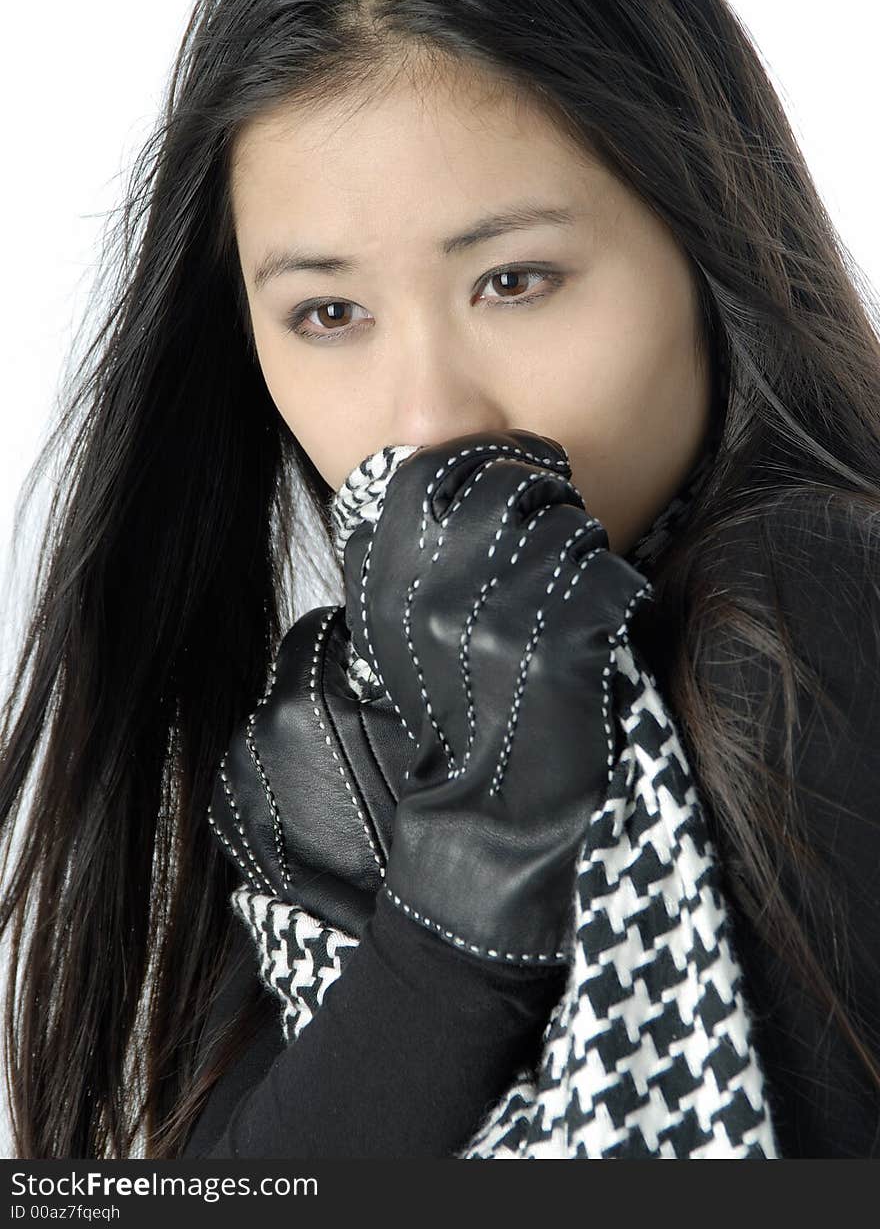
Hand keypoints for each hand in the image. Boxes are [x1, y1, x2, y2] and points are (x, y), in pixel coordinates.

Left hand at [208, 604, 414, 937]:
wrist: (411, 936)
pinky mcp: (231, 825)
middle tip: (373, 725)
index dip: (350, 638)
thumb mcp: (430, 731)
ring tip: (351, 776)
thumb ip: (394, 673)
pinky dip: (286, 779)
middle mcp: (254, 739)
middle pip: (295, 682)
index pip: (316, 631)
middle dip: (330, 692)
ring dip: (306, 736)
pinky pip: (258, 775)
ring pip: (274, 730)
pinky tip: (325, 807)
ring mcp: (236, 787)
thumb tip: (379, 643)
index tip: (371, 656)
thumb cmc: (429, 830)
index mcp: (302, 705)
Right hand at [341, 429, 653, 966]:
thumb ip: (414, 551)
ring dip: (584, 562)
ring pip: (570, 530)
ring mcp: (501, 619)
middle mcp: (435, 592)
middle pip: (511, 487)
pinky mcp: (566, 648)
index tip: (519, 484)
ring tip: (571, 612)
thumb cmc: (456, 731)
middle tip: (556, 552)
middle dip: (546, 507)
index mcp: (385, 582)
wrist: (489, 832)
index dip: (489, 466)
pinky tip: (598, 643)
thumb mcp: (402, 636)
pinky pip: (614, 581)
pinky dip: (619, 605)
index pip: (438, 469)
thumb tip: (448, 462)